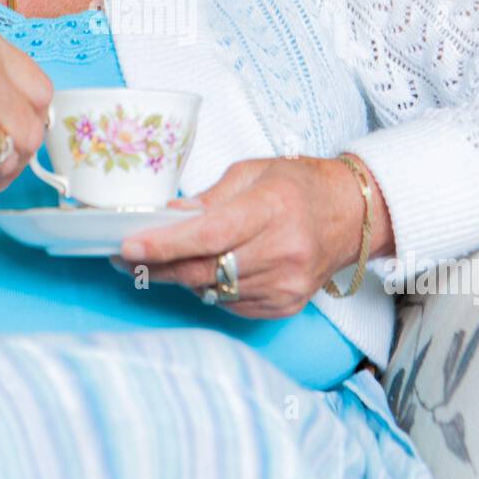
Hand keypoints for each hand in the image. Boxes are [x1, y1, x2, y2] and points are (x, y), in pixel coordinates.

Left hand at [109, 156, 394, 318]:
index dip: (165, 244)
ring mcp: (285, 285)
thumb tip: (165, 217)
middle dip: (158, 267)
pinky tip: (207, 269)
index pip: (210, 234)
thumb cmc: (300, 185)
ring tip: (162, 260)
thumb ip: (208, 198)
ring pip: (212, 291)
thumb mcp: (252, 172)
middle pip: (205, 270)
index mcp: (272, 208)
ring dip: (181, 278)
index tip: (128, 247)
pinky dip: (211, 288)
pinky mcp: (285, 306)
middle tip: (125, 259)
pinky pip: (230, 304)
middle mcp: (282, 252)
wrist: (352, 215)